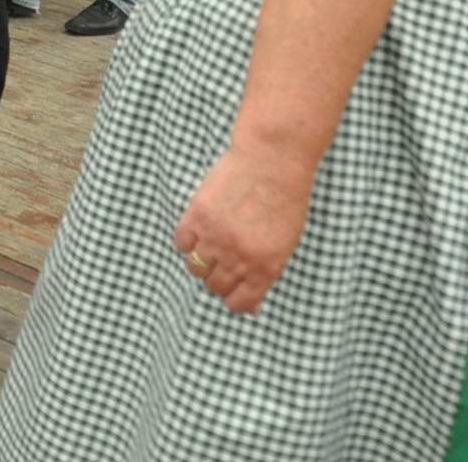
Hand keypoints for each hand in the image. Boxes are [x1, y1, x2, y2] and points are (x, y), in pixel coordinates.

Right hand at [174, 145, 313, 314]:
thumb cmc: (286, 199)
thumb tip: (253, 308)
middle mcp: (238, 257)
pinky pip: (182, 242)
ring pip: (196, 268)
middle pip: (216, 286)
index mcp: (265, 268)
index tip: (234, 289)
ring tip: (212, 243)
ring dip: (202, 261)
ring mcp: (215, 237)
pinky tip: (200, 228)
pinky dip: (188, 240)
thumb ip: (267, 275)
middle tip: (225, 260)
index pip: (239, 304)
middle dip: (219, 278)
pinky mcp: (198, 216)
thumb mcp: (286, 243)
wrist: (273, 160)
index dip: (235, 299)